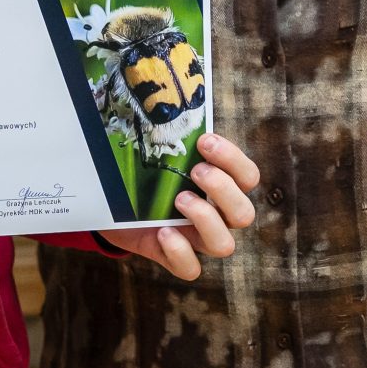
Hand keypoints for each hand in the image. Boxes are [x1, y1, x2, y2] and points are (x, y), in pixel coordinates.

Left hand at [101, 132, 261, 278]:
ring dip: (205, 218)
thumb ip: (170, 135)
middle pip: (244, 214)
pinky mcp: (173, 257)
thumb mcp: (160, 155)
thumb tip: (159, 97)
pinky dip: (180, 252)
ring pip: (223, 244)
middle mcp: (216, 216)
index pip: (248, 177)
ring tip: (179, 199)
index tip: (204, 141)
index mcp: (221, 187)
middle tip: (195, 171)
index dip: (233, 160)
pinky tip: (163, 232)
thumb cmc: (148, 175)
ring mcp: (196, 240)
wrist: (118, 207)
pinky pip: (191, 269)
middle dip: (222, 190)